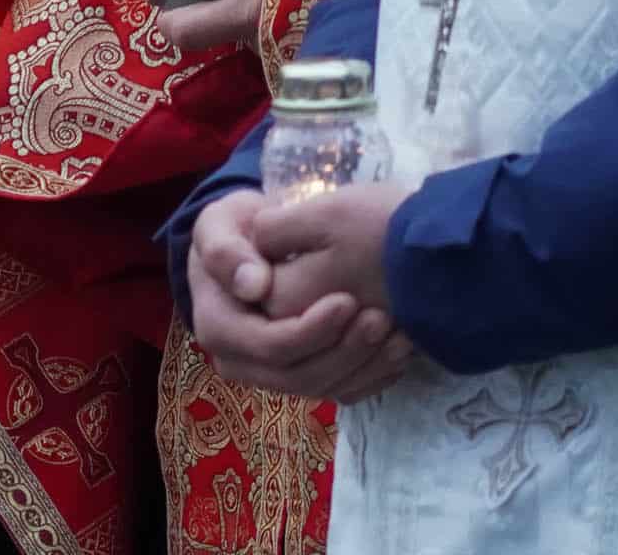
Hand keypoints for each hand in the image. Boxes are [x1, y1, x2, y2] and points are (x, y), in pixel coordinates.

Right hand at [187, 189, 414, 400]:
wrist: (248, 249)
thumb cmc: (234, 232)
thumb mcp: (219, 225)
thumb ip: (226, 250)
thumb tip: (253, 286)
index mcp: (218, 329)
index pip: (269, 346)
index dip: (311, 331)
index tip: (347, 300)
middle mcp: (240, 363)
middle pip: (300, 377)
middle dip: (346, 352)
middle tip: (381, 319)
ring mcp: (272, 376)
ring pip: (324, 389)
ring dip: (366, 366)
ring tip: (399, 334)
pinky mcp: (301, 378)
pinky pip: (340, 392)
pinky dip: (372, 376)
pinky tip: (397, 352)